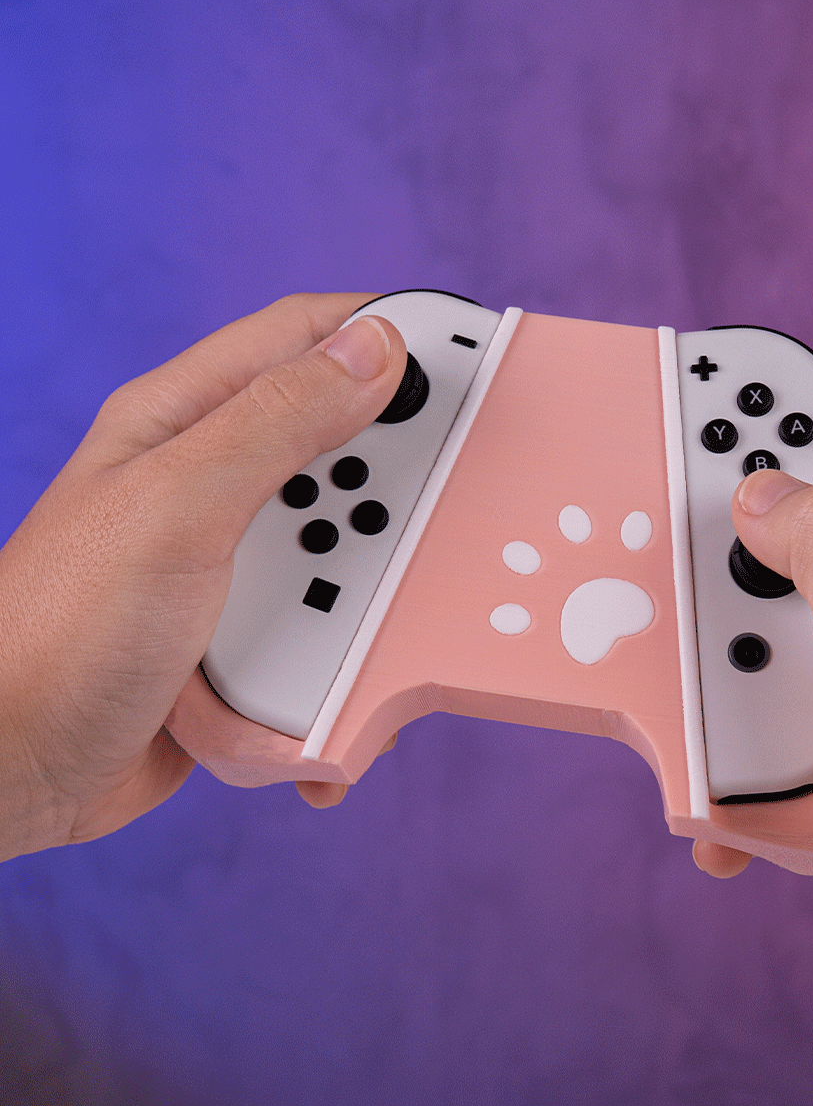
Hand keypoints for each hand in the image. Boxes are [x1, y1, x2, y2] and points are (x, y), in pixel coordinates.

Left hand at [0, 294, 406, 859]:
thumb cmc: (59, 635)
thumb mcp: (178, 509)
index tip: (473, 356)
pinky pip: (329, 639)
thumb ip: (276, 425)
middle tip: (431, 522)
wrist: (14, 771)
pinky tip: (334, 702)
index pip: (305, 338)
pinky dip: (344, 675)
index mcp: (186, 422)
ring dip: (366, 603)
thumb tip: (375, 350)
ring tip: (348, 636)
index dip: (390, 333)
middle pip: (348, 452)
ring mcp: (237, 566)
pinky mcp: (252, 641)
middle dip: (395, 493)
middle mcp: (216, 485)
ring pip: (351, 555)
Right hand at [695, 419, 812, 1009]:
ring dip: (728, 682)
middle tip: (691, 587)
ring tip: (714, 721)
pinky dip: (736, 759)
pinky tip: (731, 801)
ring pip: (778, 642)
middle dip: (740, 577)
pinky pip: (771, 727)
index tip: (719, 428)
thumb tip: (769, 495)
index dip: (800, 432)